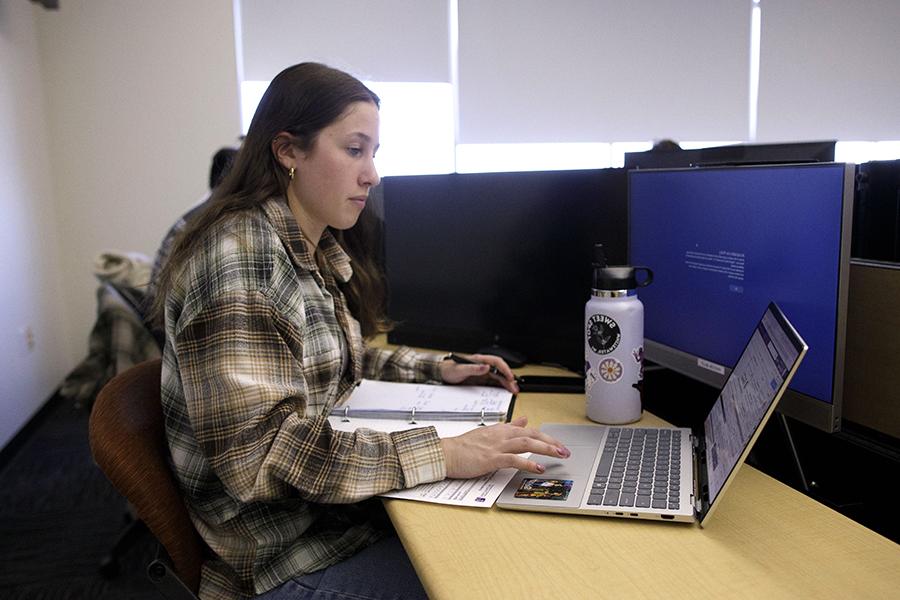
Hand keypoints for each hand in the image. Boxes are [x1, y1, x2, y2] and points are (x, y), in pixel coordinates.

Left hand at [439, 353, 518, 393]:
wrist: (442, 374)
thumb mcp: (461, 369)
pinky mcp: (481, 380)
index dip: (505, 369)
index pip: (497, 362)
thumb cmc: (450, 369)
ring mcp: (483, 373)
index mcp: (480, 360)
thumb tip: (486, 367)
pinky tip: (505, 391)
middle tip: (514, 388)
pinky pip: (493, 383)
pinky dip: (500, 387)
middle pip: (500, 371)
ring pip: (498, 377)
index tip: (510, 377)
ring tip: (513, 390)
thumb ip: (473, 368)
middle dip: (509, 379)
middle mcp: (483, 366)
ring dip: (506, 383)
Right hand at [440, 416, 569, 478]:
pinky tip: (539, 467)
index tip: (558, 444)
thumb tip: (524, 420)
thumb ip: (508, 426)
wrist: (446, 453)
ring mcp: (497, 446)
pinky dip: (528, 463)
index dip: (545, 437)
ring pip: (527, 443)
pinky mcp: (491, 458)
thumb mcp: (489, 432)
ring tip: (560, 455)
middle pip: (532, 434)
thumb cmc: (464, 446)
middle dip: (551, 442)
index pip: (529, 430)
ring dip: (546, 449)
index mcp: (501, 429)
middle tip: (565, 450)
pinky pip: (514, 459)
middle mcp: (501, 435)